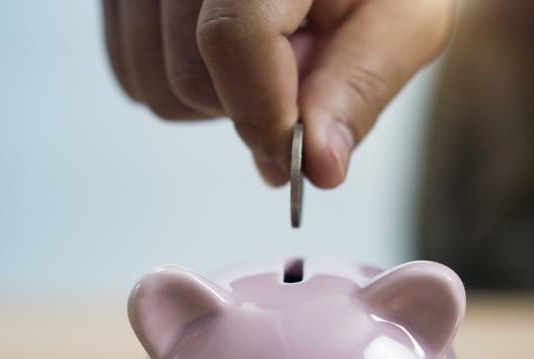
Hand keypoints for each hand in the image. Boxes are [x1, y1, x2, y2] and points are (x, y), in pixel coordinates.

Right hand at [102, 0, 454, 187]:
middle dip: (248, 104)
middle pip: (187, 76)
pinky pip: (130, 70)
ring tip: (265, 52)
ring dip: (213, 98)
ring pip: (150, 85)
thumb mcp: (402, 18)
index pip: (232, 35)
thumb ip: (359, 87)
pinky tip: (226, 50)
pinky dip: (181, 83)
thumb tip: (319, 165)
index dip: (264, 111)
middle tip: (299, 67)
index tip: (297, 151)